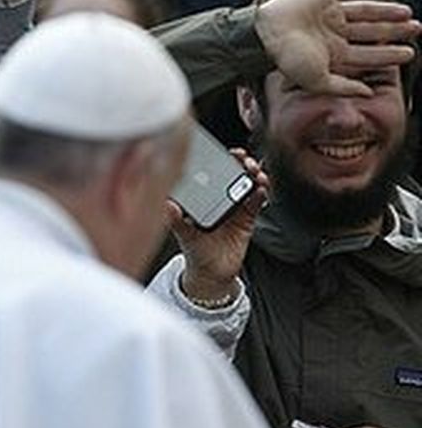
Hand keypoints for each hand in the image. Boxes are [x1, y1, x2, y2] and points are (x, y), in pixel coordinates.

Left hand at [166, 148, 268, 302]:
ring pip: (248, 185)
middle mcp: (219, 199)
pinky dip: (260, 194)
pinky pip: (257, 202)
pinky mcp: (248, 219)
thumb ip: (176, 220)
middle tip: (245, 161)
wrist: (212, 274)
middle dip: (241, 163)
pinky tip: (260, 190)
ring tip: (256, 174)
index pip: (212, 172)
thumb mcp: (183, 234)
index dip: (220, 160)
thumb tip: (166, 205)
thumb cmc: (194, 251)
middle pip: (234, 174)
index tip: (226, 154)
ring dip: (254, 176)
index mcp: (203, 198)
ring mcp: (235, 208)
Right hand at [255, 0, 421, 96]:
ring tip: (407, 12)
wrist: (263, 33)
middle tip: (417, 28)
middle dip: (395, 31)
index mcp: (333, 52)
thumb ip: (342, 88)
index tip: (410, 53)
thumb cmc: (286, 59)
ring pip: (365, 10)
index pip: (368, 54)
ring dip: (386, 11)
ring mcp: (328, 12)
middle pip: (371, 31)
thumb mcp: (316, 81)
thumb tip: (368, 93)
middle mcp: (333, 32)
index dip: (390, 54)